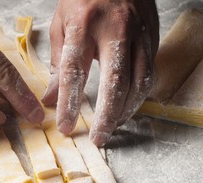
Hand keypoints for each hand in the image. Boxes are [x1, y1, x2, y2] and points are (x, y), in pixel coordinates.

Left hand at [43, 0, 158, 145]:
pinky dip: (139, 97)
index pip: (74, 71)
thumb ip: (57, 62)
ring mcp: (139, 35)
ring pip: (138, 82)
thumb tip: (50, 99)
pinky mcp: (153, 39)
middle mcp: (115, 30)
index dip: (70, 102)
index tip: (66, 126)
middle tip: (98, 139)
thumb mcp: (62, 23)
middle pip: (114, 82)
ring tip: (111, 127)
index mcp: (83, 25)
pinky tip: (127, 108)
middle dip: (106, 116)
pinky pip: (149, 74)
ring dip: (125, 111)